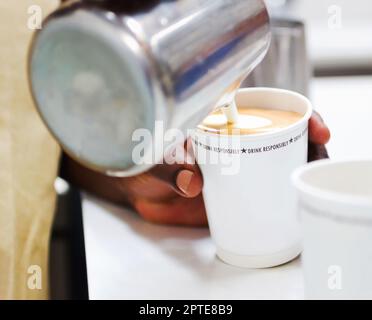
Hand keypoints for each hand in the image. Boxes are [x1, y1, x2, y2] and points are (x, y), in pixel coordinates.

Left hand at [62, 112, 329, 226]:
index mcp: (216, 118)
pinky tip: (290, 202)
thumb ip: (168, 166)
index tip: (312, 126)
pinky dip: (278, 195)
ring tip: (310, 179)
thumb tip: (193, 181)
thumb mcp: (150, 156)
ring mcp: (234, 166)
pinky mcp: (230, 191)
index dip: (295, 112)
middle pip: (280, 134)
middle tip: (318, 154)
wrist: (131, 187)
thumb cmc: (136, 158)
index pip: (264, 106)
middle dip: (306, 142)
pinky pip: (260, 191)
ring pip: (276, 162)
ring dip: (297, 168)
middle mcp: (230, 139)